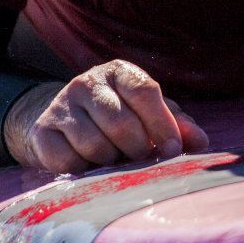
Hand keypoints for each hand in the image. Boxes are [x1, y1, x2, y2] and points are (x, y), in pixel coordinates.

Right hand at [3, 60, 209, 173]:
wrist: (65, 125)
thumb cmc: (121, 119)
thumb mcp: (150, 116)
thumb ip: (177, 125)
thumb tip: (200, 142)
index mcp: (120, 72)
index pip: (144, 90)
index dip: (162, 124)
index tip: (173, 149)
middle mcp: (88, 82)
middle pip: (120, 122)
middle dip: (138, 149)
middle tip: (142, 160)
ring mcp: (62, 105)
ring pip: (94, 144)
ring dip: (111, 161)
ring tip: (116, 161)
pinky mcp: (43, 131)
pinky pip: (68, 160)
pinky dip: (85, 170)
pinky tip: (90, 165)